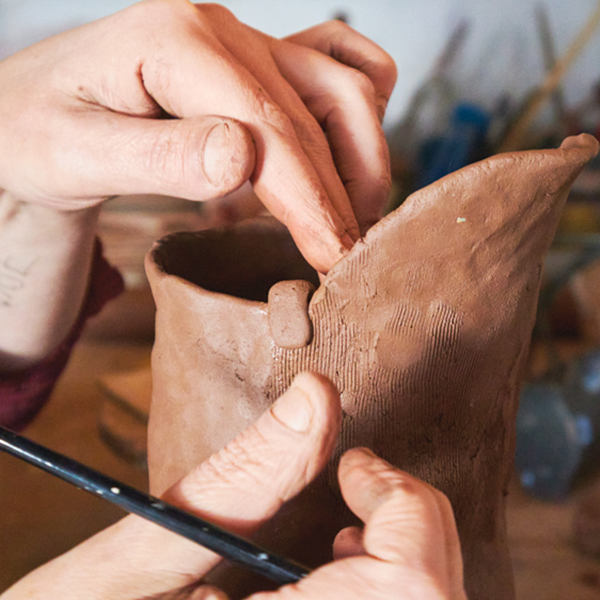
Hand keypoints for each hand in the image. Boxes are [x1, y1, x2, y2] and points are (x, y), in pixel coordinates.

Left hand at [0, 0, 395, 271]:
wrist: (28, 111)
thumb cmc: (38, 133)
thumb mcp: (73, 153)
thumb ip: (158, 156)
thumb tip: (240, 158)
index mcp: (174, 40)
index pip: (268, 128)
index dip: (310, 198)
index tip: (333, 255)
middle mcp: (221, 30)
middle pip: (315, 113)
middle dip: (341, 193)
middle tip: (348, 259)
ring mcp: (244, 42)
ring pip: (340, 86)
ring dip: (362, 155)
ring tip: (355, 220)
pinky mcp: (254, 64)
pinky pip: (331, 65)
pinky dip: (356, 109)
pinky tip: (345, 157)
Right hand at [2, 373, 465, 599]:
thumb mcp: (154, 539)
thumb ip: (242, 472)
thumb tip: (317, 393)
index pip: (412, 587)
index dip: (403, 507)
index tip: (359, 465)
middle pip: (437, 599)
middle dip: (412, 521)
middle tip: (360, 478)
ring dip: (408, 554)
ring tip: (353, 522)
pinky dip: (394, 583)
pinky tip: (345, 563)